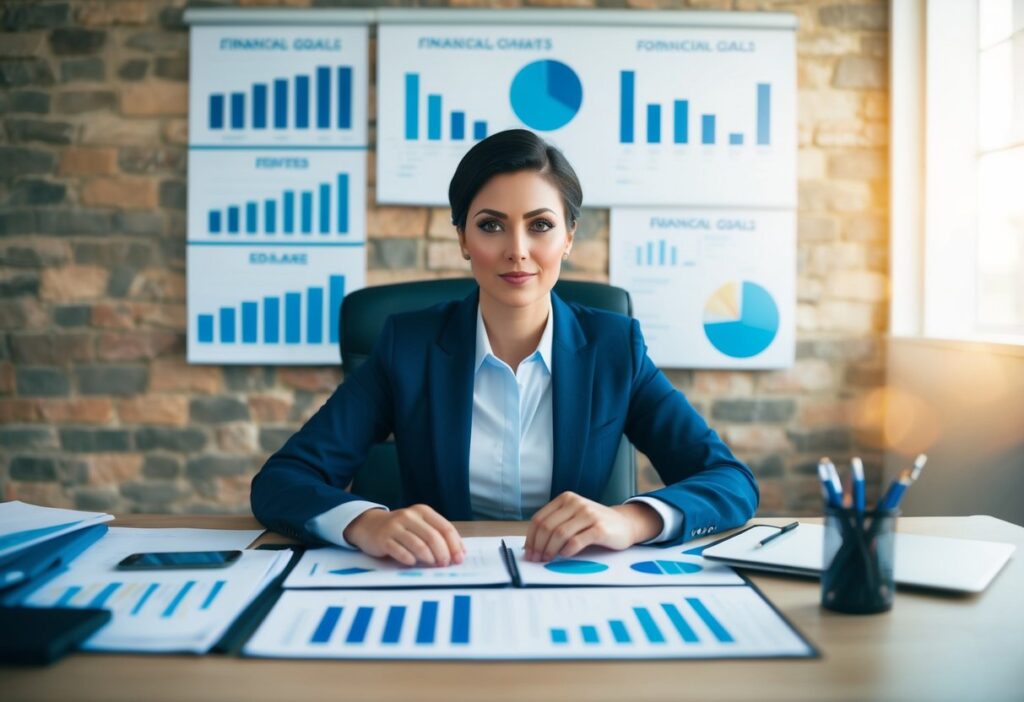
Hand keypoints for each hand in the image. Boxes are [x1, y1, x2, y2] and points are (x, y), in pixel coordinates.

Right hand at [342, 504, 465, 566]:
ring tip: (432, 565)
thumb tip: (459, 553)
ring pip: (418, 544)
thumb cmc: (401, 529)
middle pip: (433, 537)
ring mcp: (395, 526)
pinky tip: (413, 563)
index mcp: (423, 511)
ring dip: (429, 558)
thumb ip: (438, 536)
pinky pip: (400, 551)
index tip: (459, 559)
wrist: (370, 525)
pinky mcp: (383, 538)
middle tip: (445, 564)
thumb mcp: (420, 526)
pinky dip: (410, 559)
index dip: (455, 544)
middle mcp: (410, 516)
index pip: (445, 527)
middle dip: (443, 553)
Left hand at [523, 492, 662, 561]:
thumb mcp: (574, 517)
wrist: (625, 524)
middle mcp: (576, 503)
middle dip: (538, 546)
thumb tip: (531, 547)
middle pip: (547, 527)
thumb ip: (556, 525)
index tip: (528, 553)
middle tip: (536, 559)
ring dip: (550, 550)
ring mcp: (588, 514)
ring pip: (559, 534)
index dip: (531, 538)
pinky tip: (564, 555)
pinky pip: (576, 541)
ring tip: (548, 559)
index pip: (539, 518)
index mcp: (566, 499)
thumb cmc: (595, 524)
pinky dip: (566, 550)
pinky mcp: (599, 528)